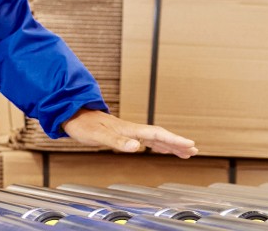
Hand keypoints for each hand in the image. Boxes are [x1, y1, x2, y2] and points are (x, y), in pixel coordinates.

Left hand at [61, 109, 198, 157]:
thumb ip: (118, 142)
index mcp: (130, 130)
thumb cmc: (84, 126)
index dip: (175, 140)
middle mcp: (132, 130)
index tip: (191, 145)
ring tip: (185, 153)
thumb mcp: (99, 136)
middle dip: (178, 143)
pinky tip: (161, 149)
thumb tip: (137, 147)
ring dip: (170, 145)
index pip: (158, 135)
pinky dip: (157, 145)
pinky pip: (146, 140)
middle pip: (161, 136)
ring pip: (155, 138)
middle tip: (194, 151)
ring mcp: (129, 131)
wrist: (72, 116)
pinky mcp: (124, 134)